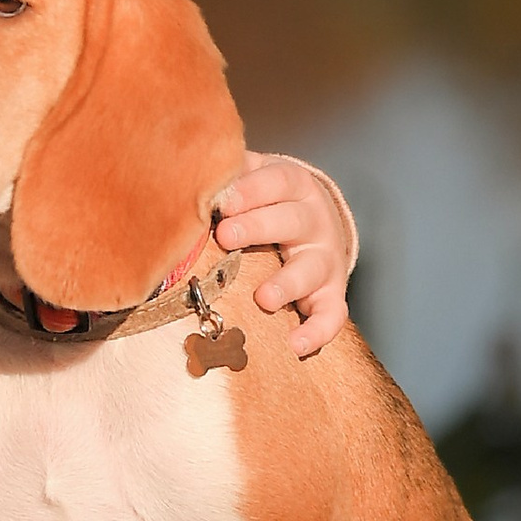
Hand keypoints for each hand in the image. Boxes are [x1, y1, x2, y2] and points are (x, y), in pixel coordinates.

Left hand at [209, 154, 355, 356]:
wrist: (314, 220)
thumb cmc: (267, 199)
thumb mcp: (253, 178)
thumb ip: (229, 176)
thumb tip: (189, 176)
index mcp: (294, 186)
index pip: (277, 182)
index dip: (251, 191)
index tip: (222, 201)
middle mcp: (315, 221)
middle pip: (292, 221)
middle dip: (258, 228)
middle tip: (226, 236)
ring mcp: (325, 259)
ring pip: (310, 269)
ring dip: (287, 284)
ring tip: (263, 298)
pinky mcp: (331, 293)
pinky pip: (332, 314)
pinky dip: (317, 331)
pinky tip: (295, 345)